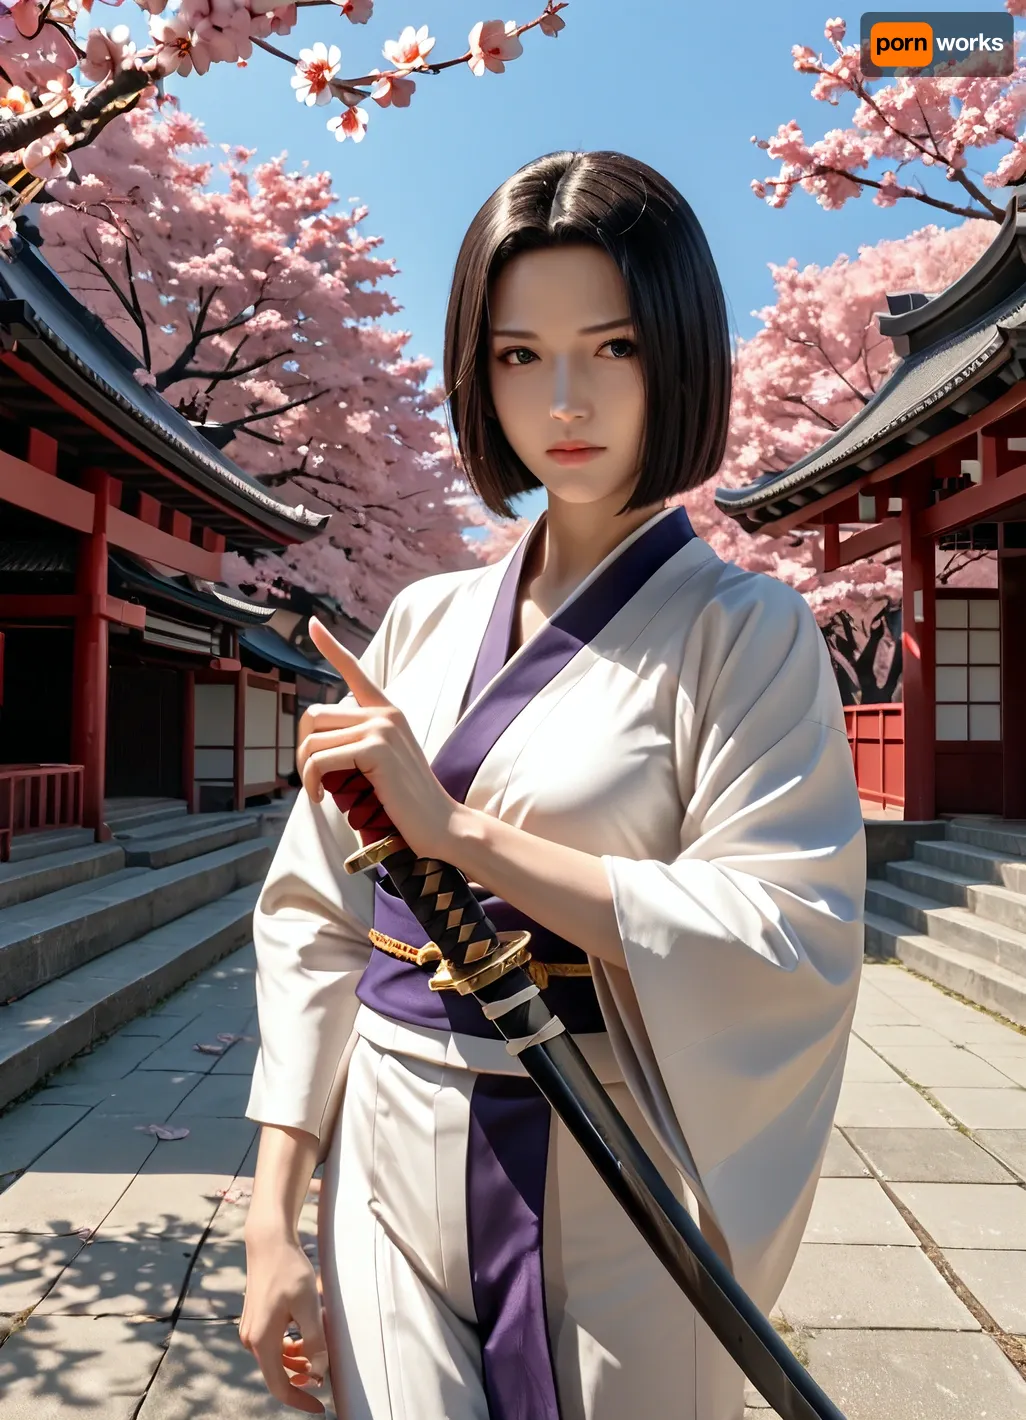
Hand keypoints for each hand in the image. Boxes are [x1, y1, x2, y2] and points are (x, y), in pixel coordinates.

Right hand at [239, 1230, 327, 1414]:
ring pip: (274, 1359)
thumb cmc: (290, 1270)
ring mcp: (249, 1330)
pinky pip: (271, 1345)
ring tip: (317, 1349)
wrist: (269, 1243)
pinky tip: (303, 1336)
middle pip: (277, 1373)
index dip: (300, 1400)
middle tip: (325, 1369)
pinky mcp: (253, 1320)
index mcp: (262, 1340)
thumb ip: (314, 1342)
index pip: (280, 1386)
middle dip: (301, 1377)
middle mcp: (250, 1339)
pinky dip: (288, 1348)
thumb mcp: (309, 1306)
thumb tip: (317, 1375)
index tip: (320, 1407)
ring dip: (295, 1362)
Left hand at [297, 617, 462, 861]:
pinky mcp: (375, 749)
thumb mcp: (383, 763)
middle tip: (313, 779)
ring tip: (319, 793)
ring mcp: (381, 728)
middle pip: (315, 715)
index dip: (330, 645)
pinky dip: (312, 782)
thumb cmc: (407, 802)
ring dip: (306, 772)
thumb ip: (359, 743)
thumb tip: (319, 743)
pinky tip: (321, 799)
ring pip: (313, 740)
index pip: (354, 670)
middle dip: (303, 750)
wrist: (440, 824)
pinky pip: (320, 760)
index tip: (312, 624)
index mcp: (388, 712)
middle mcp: (384, 713)